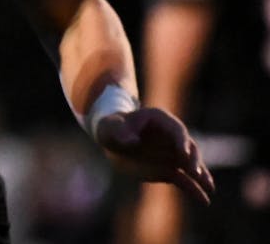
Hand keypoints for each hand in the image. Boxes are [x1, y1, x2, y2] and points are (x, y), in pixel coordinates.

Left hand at [95, 106, 214, 205]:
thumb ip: (120, 132)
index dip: (181, 141)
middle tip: (195, 172)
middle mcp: (172, 137)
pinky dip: (194, 189)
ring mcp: (173, 154)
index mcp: (160, 120)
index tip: (183, 154)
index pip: (177, 130)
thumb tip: (132, 141)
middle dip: (193, 160)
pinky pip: (184, 180)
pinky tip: (204, 200)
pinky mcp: (170, 169)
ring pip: (191, 165)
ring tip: (209, 187)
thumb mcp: (110, 128)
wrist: (112, 141)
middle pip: (189, 148)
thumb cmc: (112, 128)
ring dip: (200, 175)